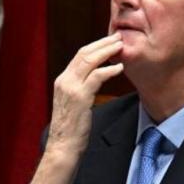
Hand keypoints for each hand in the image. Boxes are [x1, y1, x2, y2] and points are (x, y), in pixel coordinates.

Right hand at [30, 33, 123, 183]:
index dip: (96, 46)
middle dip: (103, 43)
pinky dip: (108, 70)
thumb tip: (96, 79)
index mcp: (62, 81)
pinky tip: (119, 68)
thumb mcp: (75, 103)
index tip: (110, 41)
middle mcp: (64, 81)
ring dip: (107, 51)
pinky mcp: (79, 98)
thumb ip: (82, 89)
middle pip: (84, 53)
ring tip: (121, 46)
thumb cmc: (72, 128)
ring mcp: (70, 88)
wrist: (63, 146)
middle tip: (119, 37)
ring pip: (89, 60)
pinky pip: (96, 77)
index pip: (79, 56)